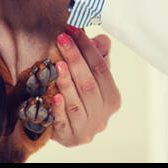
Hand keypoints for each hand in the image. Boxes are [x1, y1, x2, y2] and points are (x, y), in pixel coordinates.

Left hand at [49, 27, 120, 146]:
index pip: (101, 68)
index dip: (87, 47)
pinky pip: (63, 122)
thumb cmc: (81, 96)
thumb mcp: (91, 76)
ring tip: (58, 64)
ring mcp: (86, 129)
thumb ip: (98, 56)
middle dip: (75, 59)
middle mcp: (103, 116)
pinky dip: (59, 108)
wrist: (68, 129)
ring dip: (67, 83)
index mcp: (112, 98)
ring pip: (77, 103)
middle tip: (62, 39)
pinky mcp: (69, 138)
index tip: (73, 29)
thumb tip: (102, 40)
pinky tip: (55, 95)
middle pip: (89, 84)